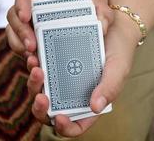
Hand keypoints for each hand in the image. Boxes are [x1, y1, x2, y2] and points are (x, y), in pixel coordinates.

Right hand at [6, 0, 113, 58]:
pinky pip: (22, 43)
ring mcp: (31, 20)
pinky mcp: (35, 34)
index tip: (25, 17)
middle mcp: (33, 5)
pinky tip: (36, 63)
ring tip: (33, 59)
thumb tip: (102, 28)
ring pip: (14, 31)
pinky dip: (25, 52)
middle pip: (14, 16)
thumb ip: (102, 10)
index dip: (21, 5)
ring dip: (19, 45)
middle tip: (31, 47)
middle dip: (20, 32)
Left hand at [27, 11, 139, 136]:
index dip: (65, 127)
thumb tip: (95, 108)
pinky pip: (41, 68)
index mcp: (90, 101)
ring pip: (42, 89)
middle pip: (52, 110)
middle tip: (41, 96)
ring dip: (34, 83)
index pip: (76, 124)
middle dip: (42, 107)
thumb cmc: (120, 51)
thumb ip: (110, 87)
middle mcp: (74, 93)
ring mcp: (62, 78)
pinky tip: (34, 54)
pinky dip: (35, 64)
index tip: (59, 117)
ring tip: (36, 67)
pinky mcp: (55, 62)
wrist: (115, 26)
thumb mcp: (118, 68)